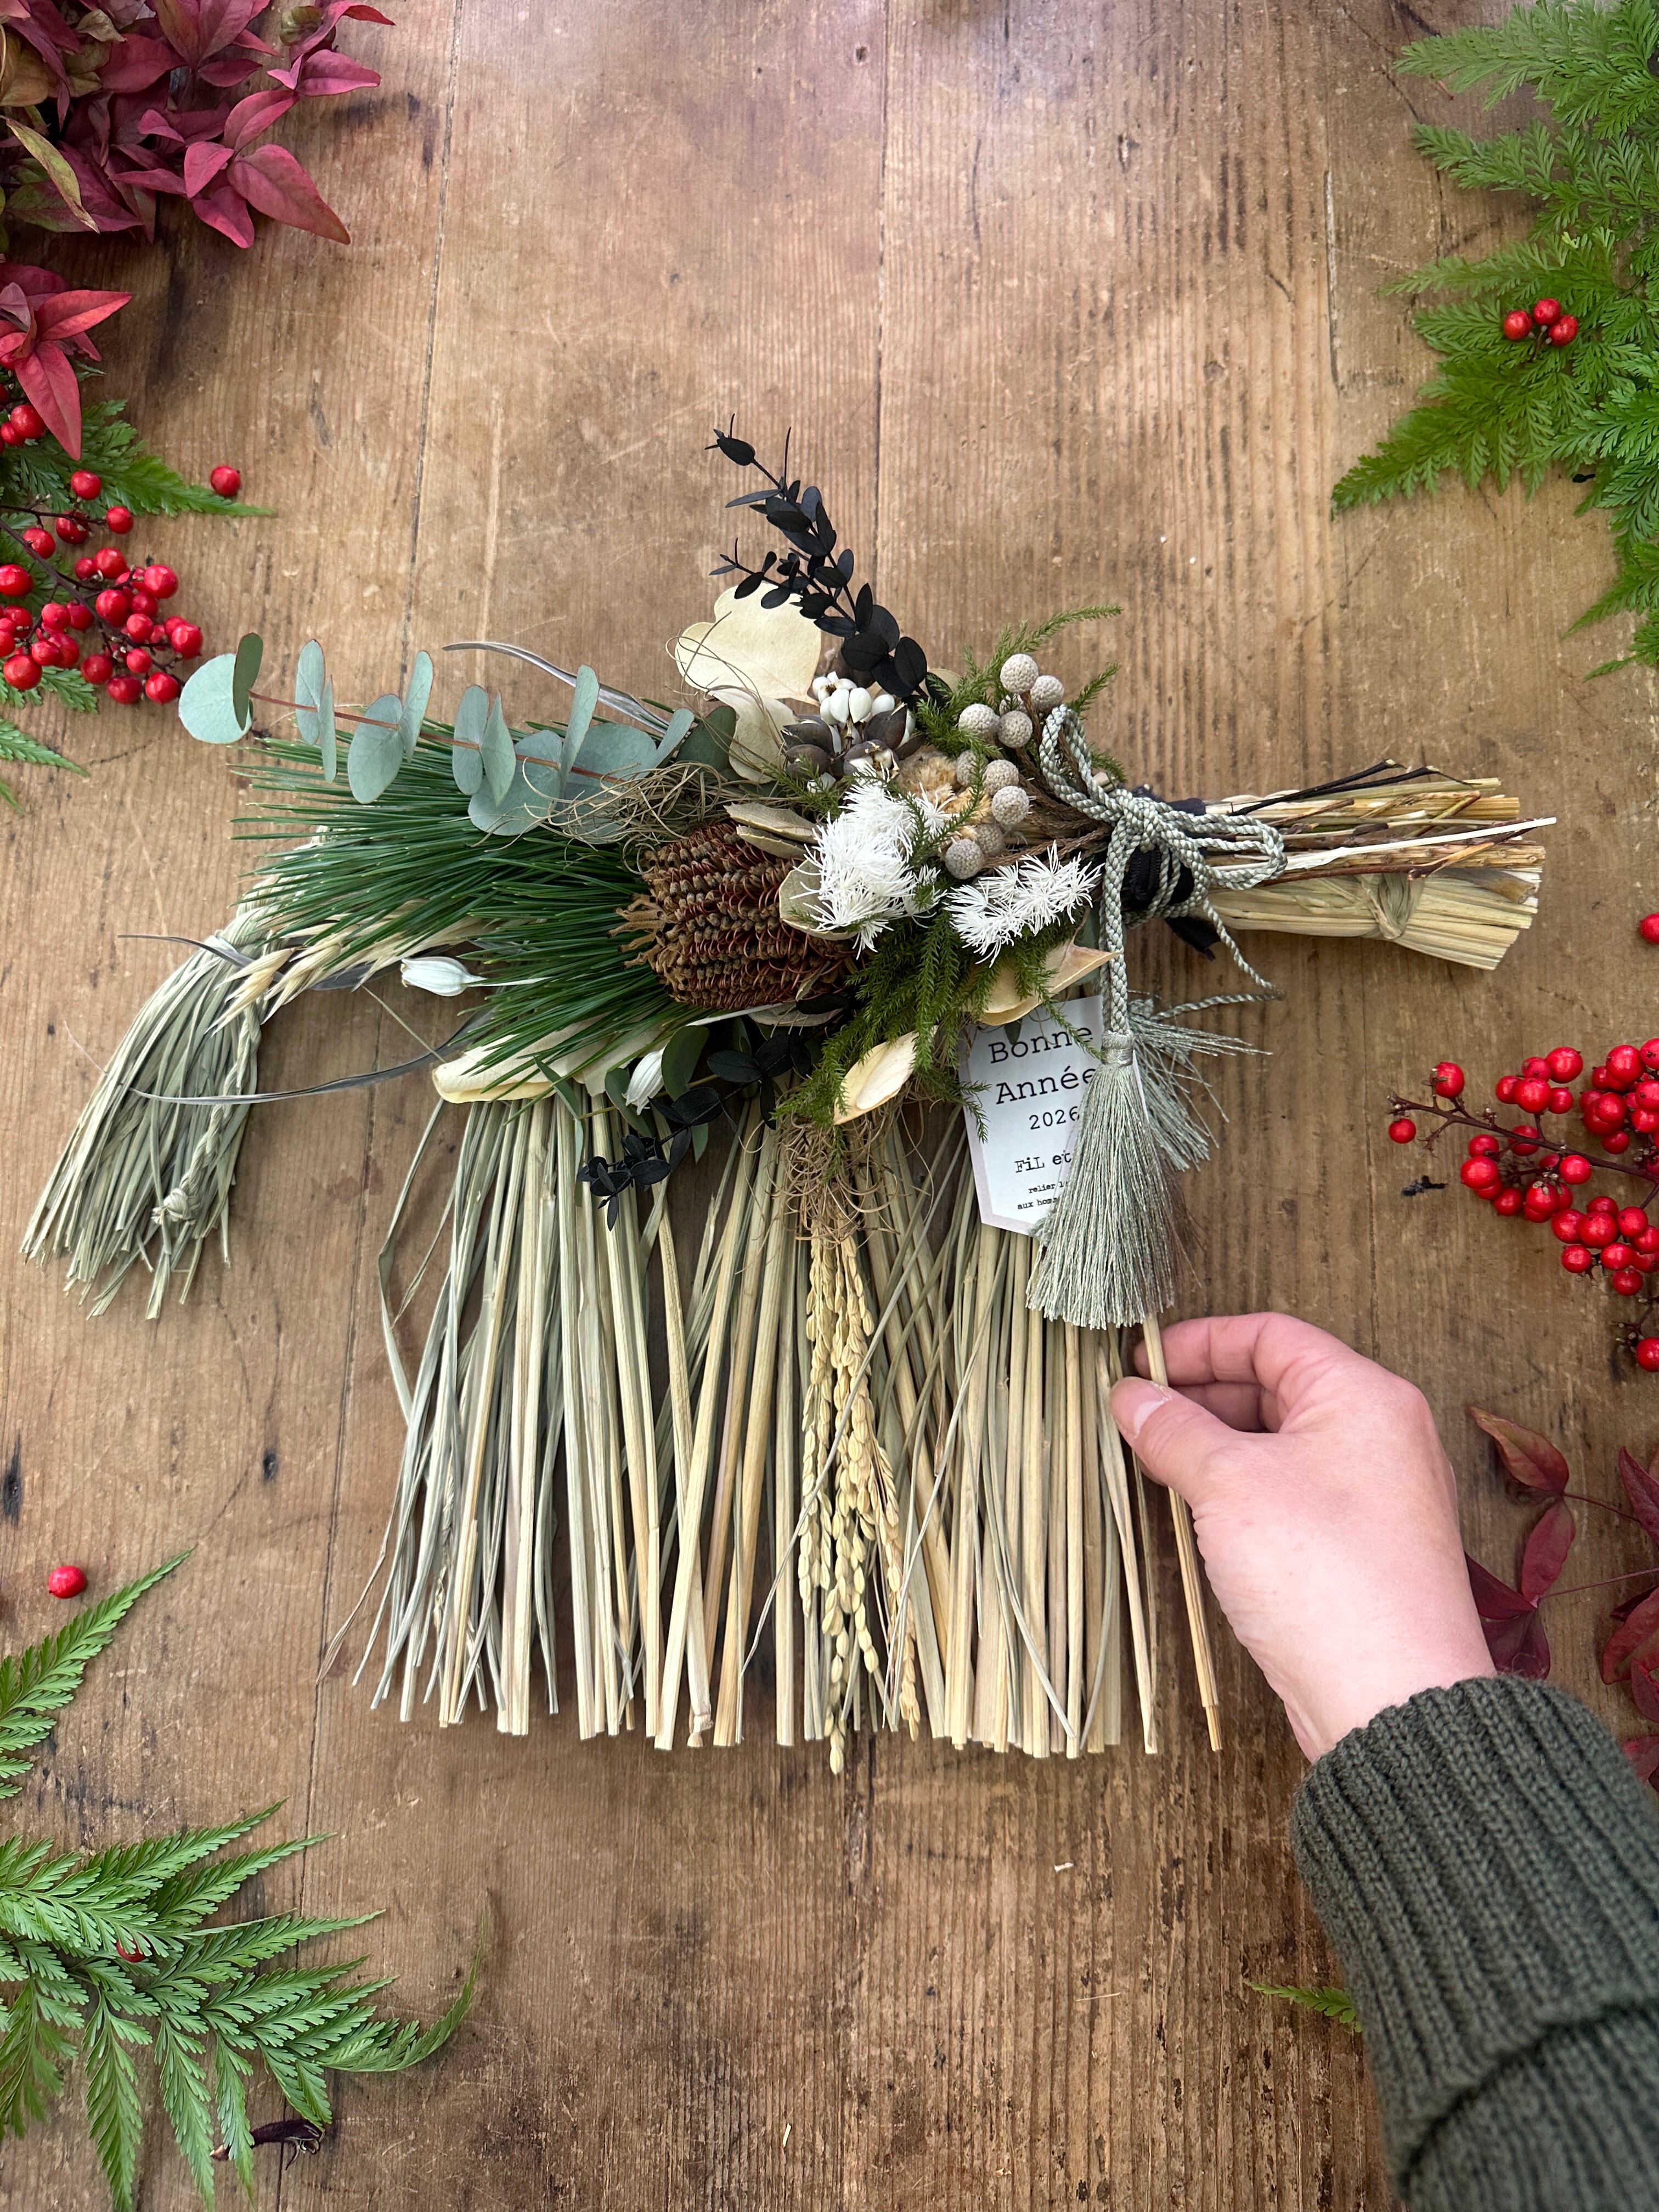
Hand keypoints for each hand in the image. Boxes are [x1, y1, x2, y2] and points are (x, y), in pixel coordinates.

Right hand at [1110, 1313, 1493, 1759]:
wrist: (1390, 1695)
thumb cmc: (1324, 1574)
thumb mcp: (1229, 1485)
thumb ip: (1175, 1431)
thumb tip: (1131, 1397)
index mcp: (1364, 1395)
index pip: (1270, 1336)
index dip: (1198, 1343)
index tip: (1139, 1365)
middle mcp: (1381, 1435)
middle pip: (1276, 1387)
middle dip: (1200, 1397)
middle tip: (1135, 1416)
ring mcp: (1376, 1495)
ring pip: (1281, 1445)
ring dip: (1216, 1447)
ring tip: (1155, 1462)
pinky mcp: (1362, 1548)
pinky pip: (1293, 1494)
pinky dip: (1242, 1491)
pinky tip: (1197, 1511)